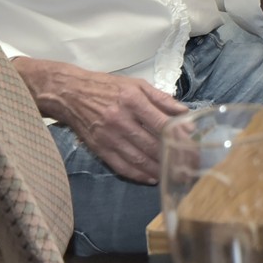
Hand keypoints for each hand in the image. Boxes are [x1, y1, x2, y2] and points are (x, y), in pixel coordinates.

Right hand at [15, 59, 187, 183]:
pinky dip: (138, 174)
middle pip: (151, 144)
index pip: (160, 123)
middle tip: (188, 164)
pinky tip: (151, 177)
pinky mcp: (99, 149)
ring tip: (174, 174)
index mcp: (132, 101)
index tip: (192, 142)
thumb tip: (184, 112)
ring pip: (138, 159)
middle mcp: (120, 120)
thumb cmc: (107, 87)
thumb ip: (162, 99)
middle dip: (172, 156)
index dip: (179, 135)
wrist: (70, 94)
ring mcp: (108, 137)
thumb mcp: (137, 85)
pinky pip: (121, 166)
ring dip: (158, 169)